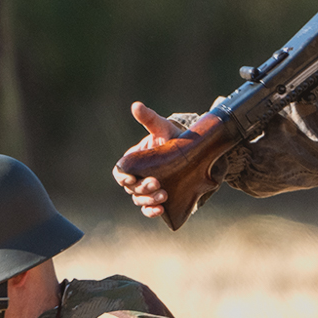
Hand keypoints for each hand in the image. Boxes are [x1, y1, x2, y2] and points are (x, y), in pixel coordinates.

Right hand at [113, 102, 183, 218]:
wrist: (197, 153)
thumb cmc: (174, 138)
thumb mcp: (163, 128)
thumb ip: (149, 119)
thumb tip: (136, 105)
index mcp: (135, 161)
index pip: (120, 173)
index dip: (123, 177)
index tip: (131, 178)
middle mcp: (139, 177)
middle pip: (132, 188)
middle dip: (143, 188)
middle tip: (157, 183)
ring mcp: (149, 189)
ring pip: (140, 200)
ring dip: (149, 200)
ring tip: (163, 195)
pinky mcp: (160, 198)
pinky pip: (150, 209)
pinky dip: (152, 212)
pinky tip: (160, 210)